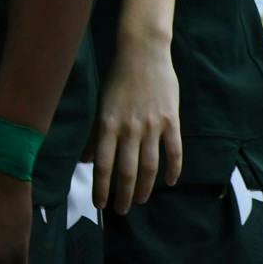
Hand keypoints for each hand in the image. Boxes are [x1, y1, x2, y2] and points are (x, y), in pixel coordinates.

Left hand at [92, 39, 181, 212]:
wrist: (143, 52)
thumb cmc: (117, 78)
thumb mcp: (101, 103)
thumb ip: (97, 133)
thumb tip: (88, 160)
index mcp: (107, 123)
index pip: (103, 164)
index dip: (101, 187)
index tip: (100, 205)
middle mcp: (129, 128)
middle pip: (126, 170)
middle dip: (122, 194)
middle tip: (120, 210)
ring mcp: (152, 125)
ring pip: (149, 166)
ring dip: (144, 187)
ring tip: (139, 200)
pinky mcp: (171, 121)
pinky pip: (174, 152)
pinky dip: (173, 170)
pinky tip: (170, 182)